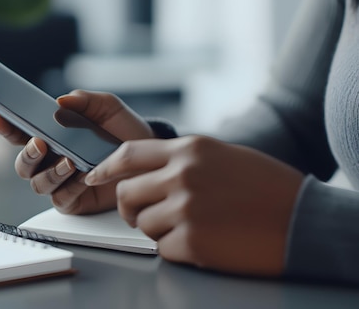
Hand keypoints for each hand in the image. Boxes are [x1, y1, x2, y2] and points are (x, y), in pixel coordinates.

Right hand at [0, 90, 154, 213]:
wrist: (148, 158)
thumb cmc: (124, 132)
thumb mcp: (107, 108)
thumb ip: (85, 101)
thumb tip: (61, 101)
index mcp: (52, 136)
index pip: (21, 132)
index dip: (6, 127)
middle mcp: (51, 161)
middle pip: (23, 164)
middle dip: (26, 155)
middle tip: (39, 144)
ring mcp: (60, 182)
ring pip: (38, 184)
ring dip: (50, 173)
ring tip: (69, 162)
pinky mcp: (74, 201)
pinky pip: (61, 199)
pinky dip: (69, 188)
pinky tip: (83, 177)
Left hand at [85, 135, 303, 275]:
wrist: (303, 221)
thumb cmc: (267, 188)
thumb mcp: (222, 155)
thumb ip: (182, 159)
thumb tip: (146, 171)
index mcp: (189, 149)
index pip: (129, 153)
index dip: (106, 168)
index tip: (95, 178)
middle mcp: (182, 174)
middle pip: (126, 192)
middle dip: (129, 207)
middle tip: (142, 214)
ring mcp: (185, 208)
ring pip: (142, 222)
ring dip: (158, 228)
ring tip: (191, 226)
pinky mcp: (191, 241)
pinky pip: (162, 248)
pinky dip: (176, 249)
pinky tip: (204, 241)